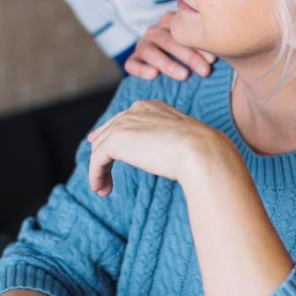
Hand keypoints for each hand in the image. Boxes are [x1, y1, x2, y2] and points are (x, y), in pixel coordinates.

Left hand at [86, 99, 230, 195]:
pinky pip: (97, 160)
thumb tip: (150, 155)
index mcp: (151, 107)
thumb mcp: (178, 141)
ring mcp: (124, 122)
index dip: (113, 140)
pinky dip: (95, 175)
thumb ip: (161, 142)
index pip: (122, 121)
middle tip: (104, 178)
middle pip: (107, 132)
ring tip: (103, 188)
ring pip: (100, 148)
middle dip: (103, 155)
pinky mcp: (116, 139)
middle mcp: (135, 110)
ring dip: (99, 169)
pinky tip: (100, 189)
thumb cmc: (199, 151)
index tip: (108, 157)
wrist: (200, 150)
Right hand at [124, 11, 215, 80]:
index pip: (182, 29)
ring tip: (184, 75)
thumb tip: (226, 49)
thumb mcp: (200, 49)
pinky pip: (132, 63)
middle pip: (169, 40)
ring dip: (168, 63)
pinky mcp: (132, 60)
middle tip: (205, 71)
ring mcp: (142, 45)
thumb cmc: (194, 59)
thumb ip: (207, 44)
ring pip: (151, 51)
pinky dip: (141, 69)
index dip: (197, 45)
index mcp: (171, 22)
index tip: (213, 60)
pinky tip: (154, 75)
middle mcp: (155, 31)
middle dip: (189, 56)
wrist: (173, 76)